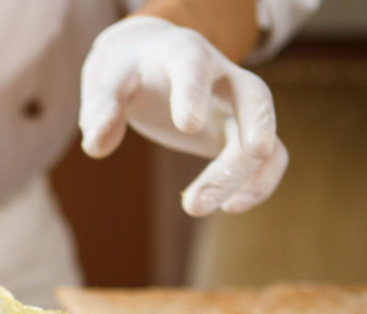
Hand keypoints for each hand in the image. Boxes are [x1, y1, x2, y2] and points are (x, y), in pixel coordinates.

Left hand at [80, 17, 287, 216]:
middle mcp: (223, 76)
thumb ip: (100, 109)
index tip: (187, 127)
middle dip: (247, 138)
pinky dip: (258, 184)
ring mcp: (239, 106)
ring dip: (243, 177)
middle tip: (231, 172)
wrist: (148, 60)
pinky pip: (270, 158)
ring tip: (198, 207)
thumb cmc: (125, 72)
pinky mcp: (241, 133)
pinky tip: (231, 207)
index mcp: (183, 52)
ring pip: (265, 137)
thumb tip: (97, 146)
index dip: (194, 93)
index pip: (195, 66)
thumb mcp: (103, 83)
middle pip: (253, 100)